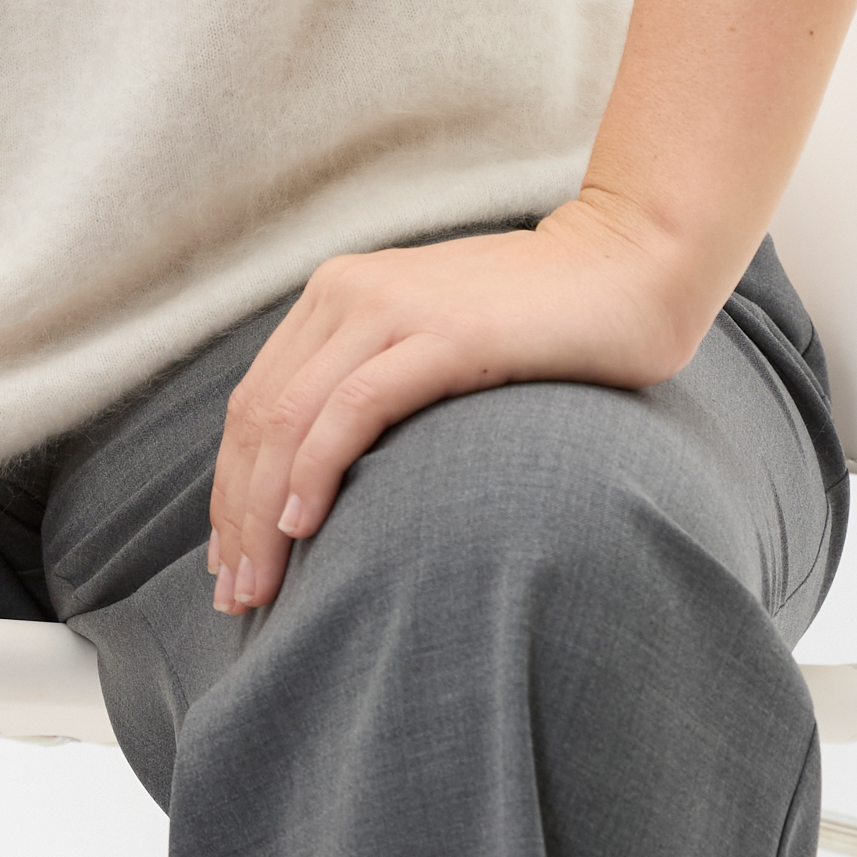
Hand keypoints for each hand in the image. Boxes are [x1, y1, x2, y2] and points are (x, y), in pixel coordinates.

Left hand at [205, 194, 701, 615]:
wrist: (628, 263)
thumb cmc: (540, 320)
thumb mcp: (434, 340)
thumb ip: (378, 379)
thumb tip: (329, 474)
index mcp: (338, 294)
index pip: (256, 402)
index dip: (230, 485)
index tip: (228, 560)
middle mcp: (348, 292)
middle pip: (259, 417)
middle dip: (235, 512)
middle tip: (234, 593)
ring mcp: (393, 308)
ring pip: (291, 418)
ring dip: (261, 510)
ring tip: (258, 582)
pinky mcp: (444, 335)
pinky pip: (355, 408)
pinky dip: (316, 468)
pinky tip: (302, 525)